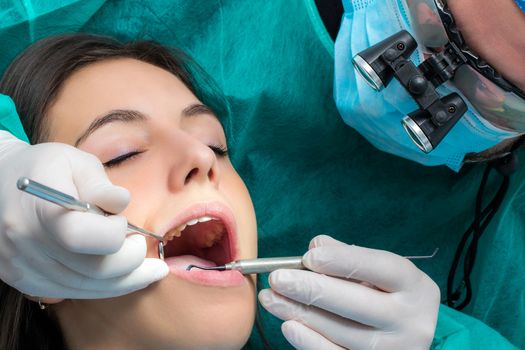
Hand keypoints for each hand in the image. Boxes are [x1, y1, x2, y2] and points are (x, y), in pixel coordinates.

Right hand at [0, 131, 167, 300]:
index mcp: (40, 209)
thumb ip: (100, 183)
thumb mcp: (74, 161)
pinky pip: (69, 293)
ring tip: (147, 269)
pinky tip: (120, 275)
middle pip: (90, 271)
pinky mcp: (23, 281)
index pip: (81, 237)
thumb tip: (122, 202)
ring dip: (123, 282)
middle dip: (131, 264)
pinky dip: (100, 287)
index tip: (122, 222)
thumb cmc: (43, 168)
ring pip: (84, 288)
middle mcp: (25, 244)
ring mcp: (21, 267)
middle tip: (143, 247)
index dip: (112, 234)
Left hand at [259, 235, 439, 349]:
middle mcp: (411, 319)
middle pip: (357, 303)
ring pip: (341, 331)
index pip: (379, 268)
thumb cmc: (388, 294)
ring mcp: (396, 349)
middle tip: (277, 278)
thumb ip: (347, 256)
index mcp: (414, 285)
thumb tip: (315, 247)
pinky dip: (309, 342)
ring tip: (271, 298)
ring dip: (300, 313)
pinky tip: (288, 325)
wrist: (410, 335)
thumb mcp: (379, 272)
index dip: (342, 260)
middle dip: (311, 289)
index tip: (309, 257)